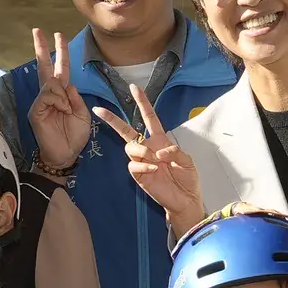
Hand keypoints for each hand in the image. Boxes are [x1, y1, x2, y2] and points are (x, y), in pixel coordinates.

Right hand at [27, 27, 91, 173]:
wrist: (66, 155)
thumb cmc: (74, 136)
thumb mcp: (83, 114)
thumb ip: (75, 97)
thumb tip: (66, 84)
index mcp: (62, 94)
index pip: (59, 69)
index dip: (59, 52)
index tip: (57, 36)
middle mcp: (50, 95)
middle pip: (45, 67)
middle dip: (42, 48)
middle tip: (38, 30)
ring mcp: (41, 102)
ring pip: (51, 83)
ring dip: (63, 95)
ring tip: (66, 110)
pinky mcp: (36, 110)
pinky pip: (48, 95)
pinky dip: (58, 101)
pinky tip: (61, 110)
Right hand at [95, 84, 201, 233]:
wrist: (185, 200)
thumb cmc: (187, 179)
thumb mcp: (187, 160)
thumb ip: (175, 151)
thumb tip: (159, 150)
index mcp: (160, 140)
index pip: (149, 118)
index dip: (142, 103)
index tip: (134, 88)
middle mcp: (148, 148)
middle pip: (126, 130)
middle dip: (113, 120)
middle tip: (99, 109)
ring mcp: (142, 162)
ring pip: (130, 148)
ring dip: (142, 150)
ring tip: (156, 160)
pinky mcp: (138, 175)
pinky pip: (133, 165)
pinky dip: (143, 165)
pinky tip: (154, 169)